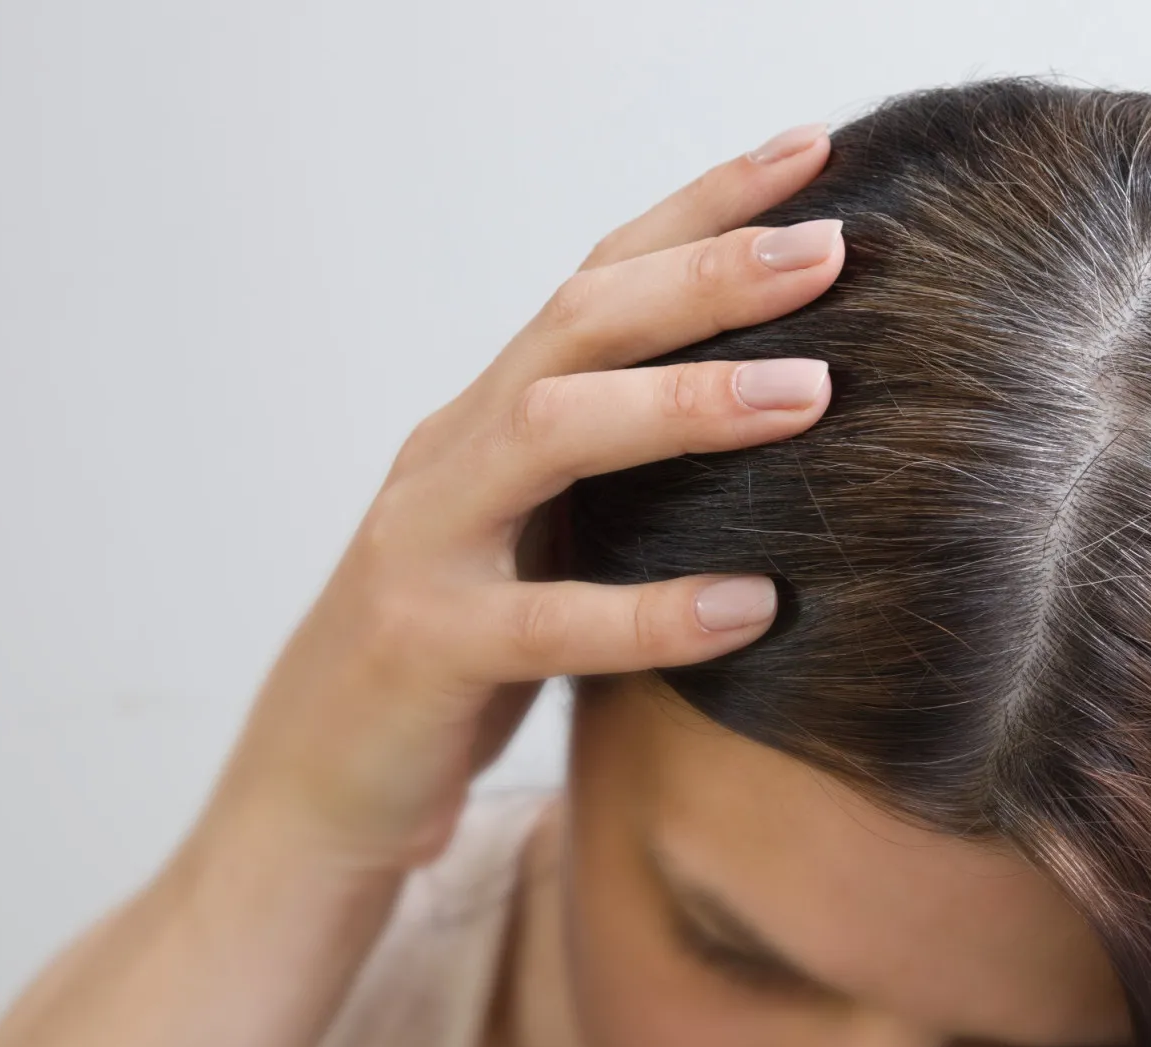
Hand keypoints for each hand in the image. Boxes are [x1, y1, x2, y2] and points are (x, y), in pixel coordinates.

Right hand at [199, 122, 845, 871]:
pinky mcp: (423, 649)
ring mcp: (426, 543)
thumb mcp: (542, 538)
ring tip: (813, 392)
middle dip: (705, 274)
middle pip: (579, 324)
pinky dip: (651, 612)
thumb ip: (619, 473)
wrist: (320, 789)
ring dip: (684, 403)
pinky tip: (753, 607)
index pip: (602, 281)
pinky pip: (546, 623)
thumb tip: (789, 412)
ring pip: (550, 433)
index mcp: (492, 417)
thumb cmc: (461, 658)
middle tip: (831, 246)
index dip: (703, 209)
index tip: (817, 153)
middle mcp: (453, 452)